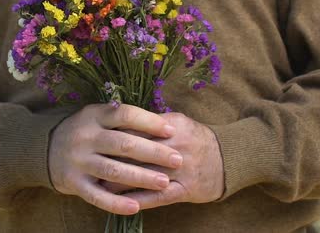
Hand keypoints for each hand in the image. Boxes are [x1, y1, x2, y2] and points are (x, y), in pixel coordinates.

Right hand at [48, 104, 183, 214]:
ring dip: (141, 177)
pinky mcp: (74, 183)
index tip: (171, 131)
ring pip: (113, 171)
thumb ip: (123, 118)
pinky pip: (97, 196)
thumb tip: (164, 122)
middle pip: (123, 144)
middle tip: (178, 159)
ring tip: (165, 182)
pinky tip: (136, 206)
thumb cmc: (85, 131)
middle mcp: (86, 137)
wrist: (45, 148)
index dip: (149, 122)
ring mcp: (78, 161)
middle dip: (153, 153)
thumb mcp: (98, 115)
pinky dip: (116, 203)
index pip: (125, 115)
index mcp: (94, 116)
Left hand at [103, 112, 223, 208]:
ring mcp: (180, 169)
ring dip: (119, 181)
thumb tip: (122, 117)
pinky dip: (138, 199)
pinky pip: (158, 197)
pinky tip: (121, 203)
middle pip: (137, 151)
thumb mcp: (178, 121)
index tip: (96, 139)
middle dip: (112, 157)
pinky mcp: (185, 189)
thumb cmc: (196, 138)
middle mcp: (175, 146)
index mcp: (171, 126)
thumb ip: (152, 121)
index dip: (114, 134)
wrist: (229, 159)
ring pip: (144, 175)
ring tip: (98, 183)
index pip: (136, 128)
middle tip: (90, 161)